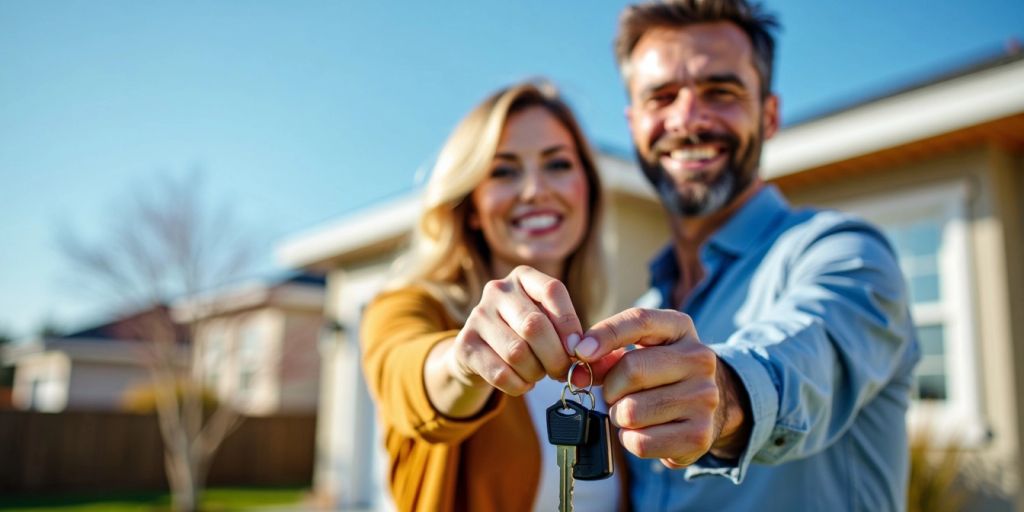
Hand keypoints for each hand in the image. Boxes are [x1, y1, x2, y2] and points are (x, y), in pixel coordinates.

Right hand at [448, 265, 582, 395]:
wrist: (481, 353)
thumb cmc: (526, 336)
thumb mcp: (547, 322)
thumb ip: (568, 333)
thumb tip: (584, 352)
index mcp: (523, 277)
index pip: (552, 290)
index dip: (569, 323)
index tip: (579, 349)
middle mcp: (497, 290)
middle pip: (534, 325)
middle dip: (555, 356)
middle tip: (563, 371)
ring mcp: (477, 315)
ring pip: (517, 352)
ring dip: (536, 372)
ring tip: (539, 374)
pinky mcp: (464, 345)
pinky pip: (500, 373)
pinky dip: (519, 385)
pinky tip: (523, 382)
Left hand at [574, 308, 748, 467]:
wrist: (704, 408)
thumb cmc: (659, 375)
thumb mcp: (639, 352)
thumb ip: (606, 356)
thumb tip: (576, 373)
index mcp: (681, 328)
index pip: (640, 320)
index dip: (606, 334)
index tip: (581, 351)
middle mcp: (700, 359)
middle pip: (632, 370)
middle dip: (610, 388)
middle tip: (614, 395)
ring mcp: (704, 397)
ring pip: (632, 411)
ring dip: (619, 416)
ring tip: (630, 412)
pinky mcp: (700, 435)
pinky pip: (641, 442)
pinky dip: (630, 440)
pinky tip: (641, 431)